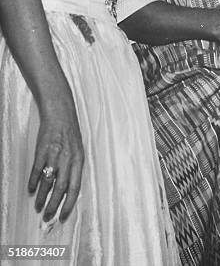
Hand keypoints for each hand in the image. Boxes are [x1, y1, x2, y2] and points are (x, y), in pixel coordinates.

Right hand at [28, 101, 83, 222]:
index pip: (75, 187)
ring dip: (42, 197)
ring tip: (38, 207)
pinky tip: (31, 190)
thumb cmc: (70, 132)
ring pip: (47, 183)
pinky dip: (33, 183)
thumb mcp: (78, 149)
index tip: (63, 215)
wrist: (60, 113)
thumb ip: (73, 167)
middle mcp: (67, 159)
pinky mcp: (42, 151)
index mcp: (79, 160)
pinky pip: (36, 171)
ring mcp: (54, 155)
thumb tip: (68, 188)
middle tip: (47, 216)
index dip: (69, 204)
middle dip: (53, 205)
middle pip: (60, 189)